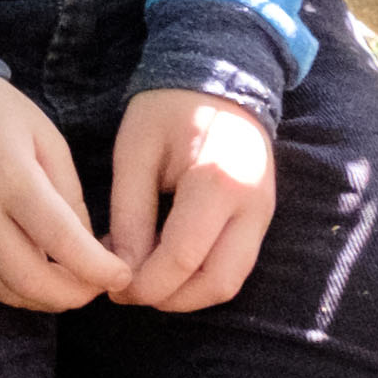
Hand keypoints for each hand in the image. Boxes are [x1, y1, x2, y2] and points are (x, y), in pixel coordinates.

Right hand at [0, 80, 126, 311]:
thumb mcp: (45, 136)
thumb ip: (70, 193)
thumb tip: (87, 246)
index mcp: (11, 178)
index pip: (61, 241)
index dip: (97, 268)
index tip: (121, 275)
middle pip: (30, 280)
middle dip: (72, 296)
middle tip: (96, 288)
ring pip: (1, 290)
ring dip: (42, 300)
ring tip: (68, 288)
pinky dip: (10, 291)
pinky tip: (32, 281)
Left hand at [103, 86, 276, 312]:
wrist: (220, 79)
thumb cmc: (168, 110)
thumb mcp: (135, 153)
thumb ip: (130, 214)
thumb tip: (122, 272)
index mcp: (217, 183)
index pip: (182, 258)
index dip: (145, 284)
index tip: (112, 288)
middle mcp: (252, 207)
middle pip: (217, 283)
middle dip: (170, 299)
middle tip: (128, 292)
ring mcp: (264, 215)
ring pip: (231, 281)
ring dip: (187, 294)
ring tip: (144, 280)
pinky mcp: (263, 219)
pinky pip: (235, 265)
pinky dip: (201, 276)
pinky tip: (166, 264)